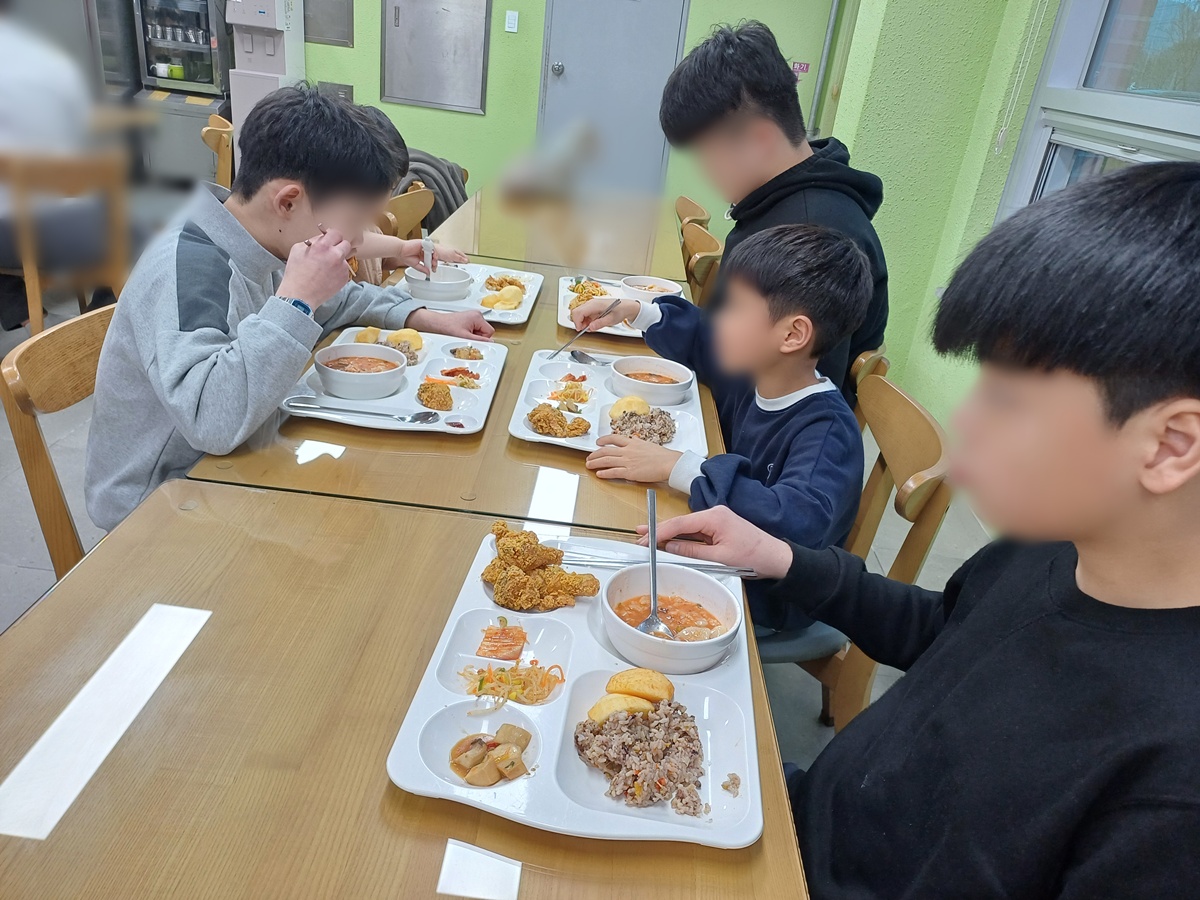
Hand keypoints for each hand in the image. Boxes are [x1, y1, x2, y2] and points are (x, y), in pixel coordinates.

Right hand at [278, 228, 354, 307]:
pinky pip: (344, 270)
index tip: (331, 240)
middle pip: (346, 244)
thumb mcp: (298, 250)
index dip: (333, 236)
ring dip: (338, 260)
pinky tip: (328, 276)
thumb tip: (322, 237)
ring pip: (345, 258)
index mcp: (323, 246)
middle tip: (331, 252)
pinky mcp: (344, 278)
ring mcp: (341, 267)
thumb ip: (313, 241)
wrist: (300, 295)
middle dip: (339, 247)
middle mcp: (335, 255)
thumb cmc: (296, 273)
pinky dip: (338, 271)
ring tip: (327, 267)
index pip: (336, 233)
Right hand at [394, 240, 469, 273]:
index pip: (440, 257)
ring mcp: (427, 246)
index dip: (446, 260)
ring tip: (442, 262)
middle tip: (465, 259)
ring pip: (438, 252)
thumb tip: (429, 272)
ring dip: (441, 258)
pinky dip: (434, 254)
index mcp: (428, 254)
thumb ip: (423, 268)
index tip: (451, 264)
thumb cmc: (406, 256)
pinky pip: (432, 249)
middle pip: (443, 253)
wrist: (400, 251)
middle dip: (455, 255)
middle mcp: (429, 250)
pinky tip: (434, 258)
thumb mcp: (417, 265)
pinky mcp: (424, 244)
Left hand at [407, 308, 494, 339]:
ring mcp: (473, 317)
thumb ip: (479, 340)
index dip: (483, 339)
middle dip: (477, 337)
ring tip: (462, 335)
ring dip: (473, 336)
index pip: (490, 331)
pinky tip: (462, 333)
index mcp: (477, 317)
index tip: (474, 340)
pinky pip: (475, 330)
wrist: (437, 324)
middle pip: (485, 331)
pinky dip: (469, 334)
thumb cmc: (447, 327)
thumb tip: (490, 342)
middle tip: (466, 337)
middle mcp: (476, 315)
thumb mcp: (465, 337)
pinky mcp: (469, 319)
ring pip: (480, 331)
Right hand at [570, 296, 638, 331]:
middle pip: (576, 312)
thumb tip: (590, 327)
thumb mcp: (611, 320)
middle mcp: (591, 303)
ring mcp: (591, 305)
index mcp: (595, 305)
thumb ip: (600, 323)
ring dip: (582, 322)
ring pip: (579, 313)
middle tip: (584, 330)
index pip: (579, 312)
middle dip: (578, 322)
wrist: (625, 307)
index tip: (580, 330)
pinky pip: (585, 314)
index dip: (577, 322)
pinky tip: (592, 324)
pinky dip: (585, 320)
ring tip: (591, 327)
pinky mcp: (593, 307)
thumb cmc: (620, 310)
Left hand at [586, 435, 680, 482]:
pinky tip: (599, 474)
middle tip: (589, 457)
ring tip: (589, 465)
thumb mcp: (648, 444)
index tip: (598, 442)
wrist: (669, 463)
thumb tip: (633, 439)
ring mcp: (627, 461)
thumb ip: (638, 442)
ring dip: (595, 463)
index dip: (604, 440)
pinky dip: (604, 473)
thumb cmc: (663, 455)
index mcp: (632, 443)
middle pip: (606, 451)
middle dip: (595, 454)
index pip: (614, 438)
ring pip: (606, 461)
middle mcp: (627, 451)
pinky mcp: (629, 472)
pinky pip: (613, 472)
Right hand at [635, 506, 793, 579]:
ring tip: (648, 538)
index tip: (644, 538)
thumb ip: (692, 552)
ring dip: (669, 534)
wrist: (776, 557)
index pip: (680, 523)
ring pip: (687, 527)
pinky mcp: (719, 527)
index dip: (660, 532)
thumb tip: (669, 547)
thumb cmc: (753, 557)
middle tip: (639, 536)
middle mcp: (714, 513)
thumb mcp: (719, 558)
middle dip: (660, 530)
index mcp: (714, 517)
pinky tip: (669, 542)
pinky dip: (682, 537)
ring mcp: (717, 519)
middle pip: (681, 522)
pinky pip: (696, 531)